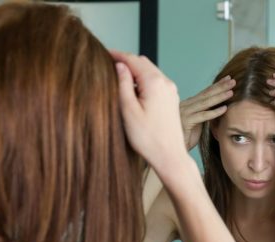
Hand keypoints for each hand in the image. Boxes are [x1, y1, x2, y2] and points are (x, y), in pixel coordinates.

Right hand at [111, 51, 185, 169]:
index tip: (103, 53)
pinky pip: (156, 82)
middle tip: (108, 63)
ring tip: (118, 77)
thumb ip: (123, 84)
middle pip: (142, 62)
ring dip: (135, 71)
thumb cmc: (147, 137)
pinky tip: (133, 90)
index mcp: (154, 82)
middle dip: (126, 61)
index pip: (132, 59)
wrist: (169, 155)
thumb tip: (119, 65)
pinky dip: (143, 80)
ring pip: (150, 71)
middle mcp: (165, 82)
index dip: (117, 55)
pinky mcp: (171, 99)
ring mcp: (171, 91)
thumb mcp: (128, 110)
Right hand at [180, 76, 234, 149]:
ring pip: (205, 103)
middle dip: (220, 87)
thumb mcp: (197, 124)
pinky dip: (214, 112)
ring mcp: (183, 113)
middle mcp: (184, 106)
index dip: (216, 86)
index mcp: (187, 105)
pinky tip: (224, 108)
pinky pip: (202, 116)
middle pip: (205, 95)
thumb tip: (216, 107)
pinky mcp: (185, 122)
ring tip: (231, 92)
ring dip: (219, 96)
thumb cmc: (185, 139)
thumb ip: (203, 114)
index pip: (204, 93)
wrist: (172, 151)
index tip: (228, 80)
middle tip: (233, 81)